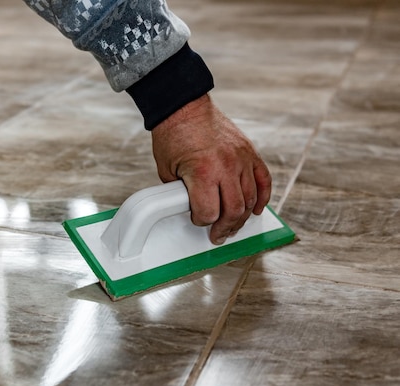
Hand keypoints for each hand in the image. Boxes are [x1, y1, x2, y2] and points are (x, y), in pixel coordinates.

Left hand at [151, 94, 271, 244]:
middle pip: (234, 211)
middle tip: (218, 234)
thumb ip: (179, 192)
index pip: (209, 212)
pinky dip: (262, 197)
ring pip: (250, 199)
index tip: (197, 220)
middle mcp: (226, 166)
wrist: (183, 106)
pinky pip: (263, 180)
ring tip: (232, 225)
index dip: (201, 221)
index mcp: (203, 172)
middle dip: (225, 227)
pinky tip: (256, 209)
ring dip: (242, 217)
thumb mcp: (166, 170)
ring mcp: (241, 158)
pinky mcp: (249, 152)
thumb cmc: (172, 135)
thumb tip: (188, 208)